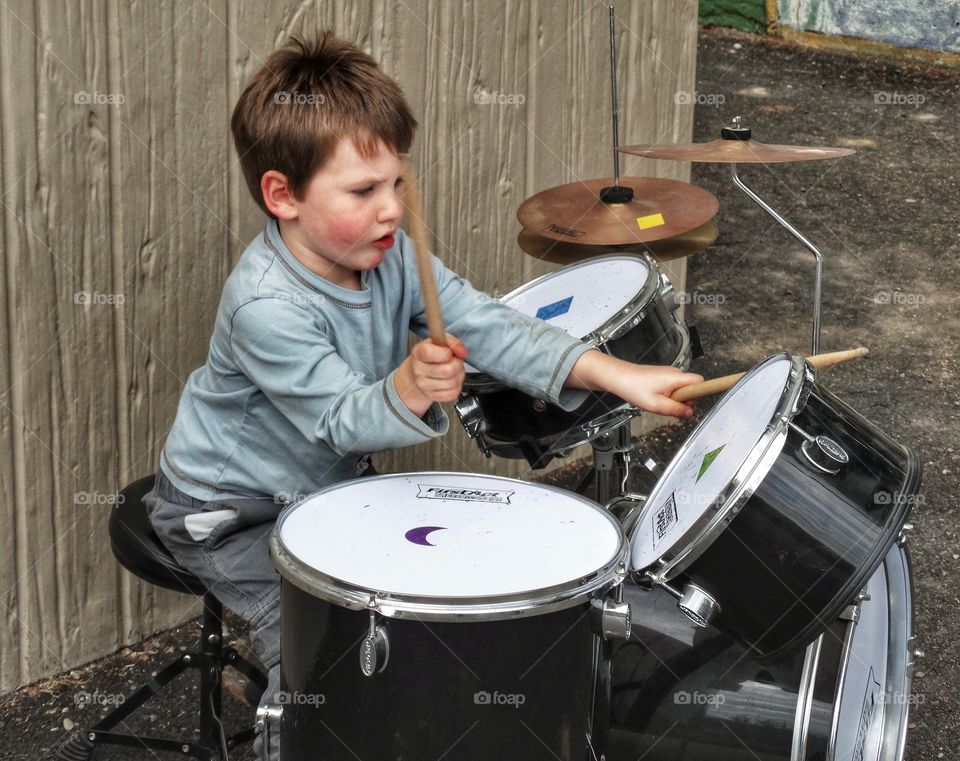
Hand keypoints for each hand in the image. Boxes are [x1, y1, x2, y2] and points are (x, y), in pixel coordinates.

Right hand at [394, 334, 468, 416]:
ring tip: (453, 371)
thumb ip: (453, 342)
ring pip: (453, 382)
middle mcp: (419, 370)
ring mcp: (424, 385)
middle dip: (457, 364)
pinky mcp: (432, 396)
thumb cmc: (432, 356)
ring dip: (459, 375)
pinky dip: (457, 386)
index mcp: (419, 352)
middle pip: (448, 370)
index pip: (430, 353)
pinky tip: (451, 380)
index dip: (445, 353)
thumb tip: (462, 351)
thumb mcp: (440, 341)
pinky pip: (453, 393)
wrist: (419, 372)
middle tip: (454, 361)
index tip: (448, 352)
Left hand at [565, 350, 702, 417]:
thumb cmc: (634, 387)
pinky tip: (655, 398)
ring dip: (674, 399)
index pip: (701, 382)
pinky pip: (673, 389)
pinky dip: (667, 396)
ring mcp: (669, 374)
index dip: (705, 391)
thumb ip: (676, 409)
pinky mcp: (663, 377)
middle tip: (669, 406)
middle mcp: (675, 373)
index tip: (718, 391)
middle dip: (685, 400)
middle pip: (692, 388)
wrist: (618, 377)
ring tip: (658, 402)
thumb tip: (690, 412)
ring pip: (681, 390)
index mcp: (677, 378)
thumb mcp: (657, 405)